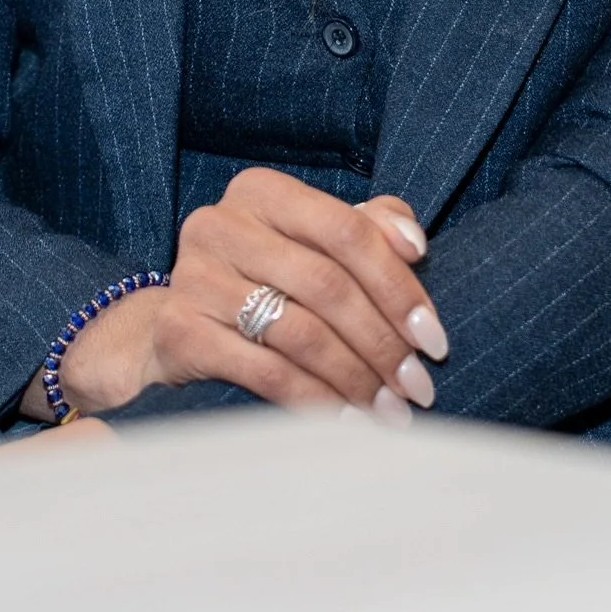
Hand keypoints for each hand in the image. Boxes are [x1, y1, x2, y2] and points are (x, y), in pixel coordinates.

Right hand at [61, 174, 447, 421]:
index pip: (347, 231)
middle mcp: (221, 223)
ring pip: (299, 331)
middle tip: (417, 386)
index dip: (398, 285)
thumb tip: (413, 243)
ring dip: (356, 378)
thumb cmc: (263, 282)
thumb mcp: (312, 245)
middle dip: (383, 342)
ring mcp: (193, 276)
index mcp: (262, 191)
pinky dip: (313, 399)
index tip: (434, 336)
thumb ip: (368, 229)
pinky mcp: (178, 330)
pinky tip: (344, 420)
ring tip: (389, 410)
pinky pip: (264, 371)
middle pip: (326, 284)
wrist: (177, 329)